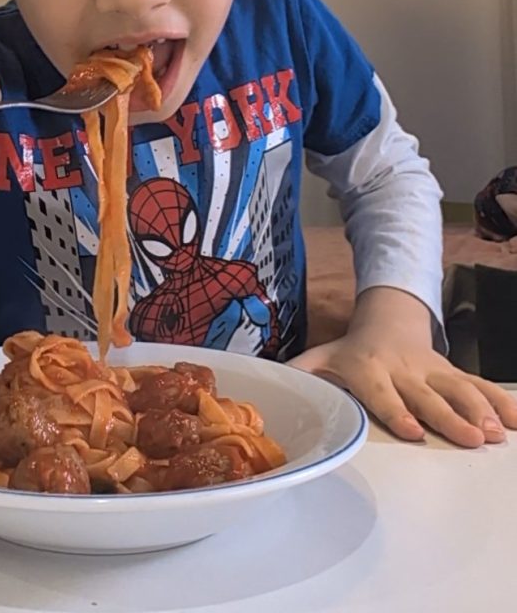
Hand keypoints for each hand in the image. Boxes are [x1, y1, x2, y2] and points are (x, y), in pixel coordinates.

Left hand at [289, 287, 516, 447]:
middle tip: (471, 438)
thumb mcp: (321, 357)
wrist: (386, 320)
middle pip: (427, 395)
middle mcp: (403, 370)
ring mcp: (431, 370)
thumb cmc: (350, 351)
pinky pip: (478, 384)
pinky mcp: (451, 371)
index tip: (413, 432)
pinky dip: (500, 401)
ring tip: (495, 434)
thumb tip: (267, 386)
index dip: (397, 411)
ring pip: (458, 389)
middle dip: (449, 417)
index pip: (383, 393)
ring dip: (479, 410)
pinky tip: (516, 421)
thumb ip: (299, 374)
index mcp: (369, 368)